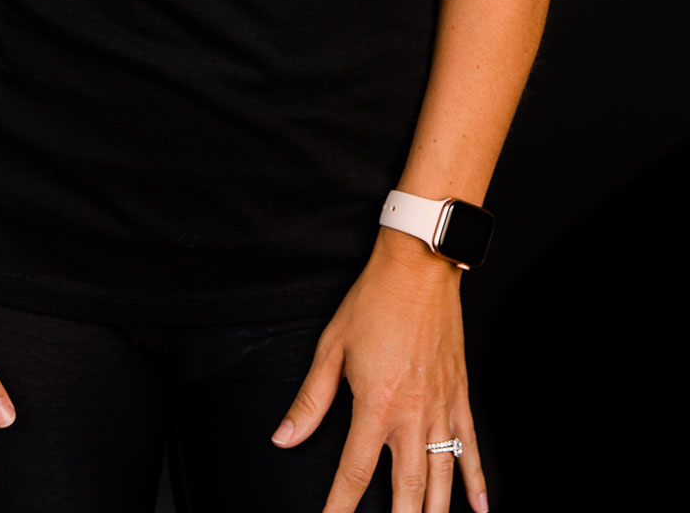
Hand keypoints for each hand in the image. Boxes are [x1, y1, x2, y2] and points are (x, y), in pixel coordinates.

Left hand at [275, 231, 483, 512]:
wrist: (419, 273)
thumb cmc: (371, 305)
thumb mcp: (330, 350)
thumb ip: (310, 401)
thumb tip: (284, 438)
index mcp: (377, 404)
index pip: (355, 470)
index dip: (341, 504)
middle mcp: (414, 415)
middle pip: (407, 485)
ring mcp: (443, 409)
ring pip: (443, 474)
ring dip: (437, 509)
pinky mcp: (461, 398)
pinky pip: (471, 448)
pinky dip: (476, 480)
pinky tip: (478, 508)